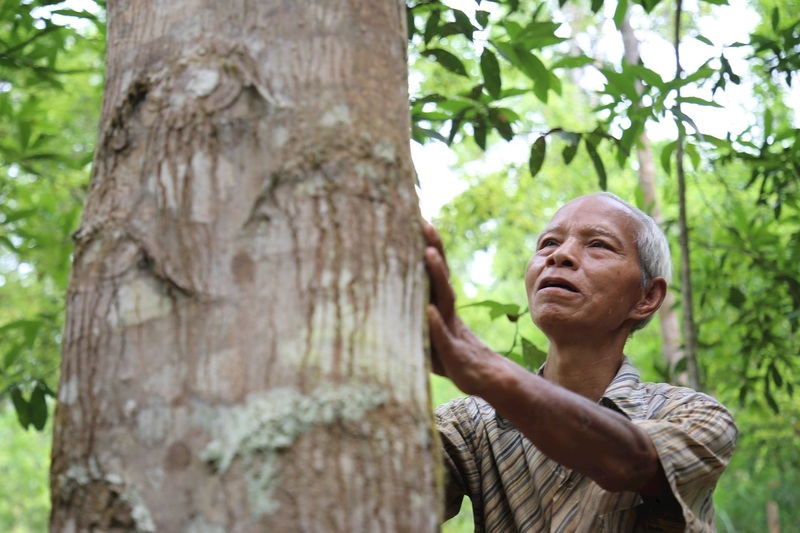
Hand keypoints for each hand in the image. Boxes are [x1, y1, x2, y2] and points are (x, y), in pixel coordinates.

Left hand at [423, 222, 498, 395]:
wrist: (484, 381)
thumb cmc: (449, 356)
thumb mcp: (426, 333)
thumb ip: (410, 318)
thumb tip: (379, 306)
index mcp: (440, 305)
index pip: (433, 271)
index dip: (426, 246)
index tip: (416, 220)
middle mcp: (447, 312)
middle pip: (440, 275)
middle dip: (433, 248)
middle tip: (424, 222)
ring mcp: (451, 331)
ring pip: (444, 298)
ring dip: (436, 275)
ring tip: (428, 253)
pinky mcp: (453, 355)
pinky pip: (442, 336)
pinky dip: (434, 324)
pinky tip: (428, 311)